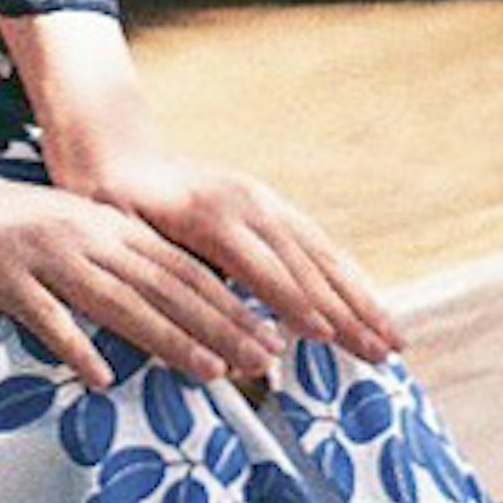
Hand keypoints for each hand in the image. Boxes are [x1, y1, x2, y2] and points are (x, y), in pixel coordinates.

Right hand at [0, 138, 287, 400]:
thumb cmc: (8, 227)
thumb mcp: (74, 235)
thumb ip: (119, 264)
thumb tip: (175, 308)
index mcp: (108, 226)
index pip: (183, 268)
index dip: (230, 304)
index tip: (270, 338)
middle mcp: (86, 236)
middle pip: (164, 285)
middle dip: (218, 325)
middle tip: (263, 361)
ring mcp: (45, 254)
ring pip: (117, 301)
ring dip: (167, 337)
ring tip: (209, 370)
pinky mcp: (3, 275)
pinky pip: (44, 316)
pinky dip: (74, 344)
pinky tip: (99, 378)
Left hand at [52, 126, 404, 365]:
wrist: (115, 150)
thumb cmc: (108, 206)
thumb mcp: (119, 238)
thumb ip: (157, 274)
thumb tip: (190, 324)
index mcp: (208, 214)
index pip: (261, 266)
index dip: (293, 303)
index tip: (325, 336)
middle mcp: (246, 202)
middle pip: (306, 263)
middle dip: (347, 311)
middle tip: (382, 352)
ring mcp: (262, 199)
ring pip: (323, 253)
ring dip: (362, 298)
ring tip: (394, 339)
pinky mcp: (269, 203)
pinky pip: (317, 243)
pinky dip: (347, 278)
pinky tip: (370, 306)